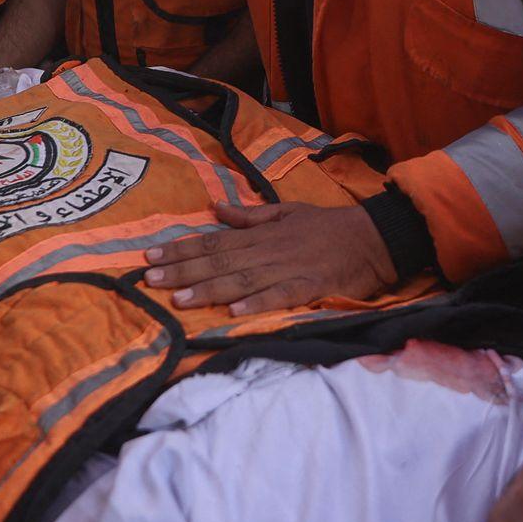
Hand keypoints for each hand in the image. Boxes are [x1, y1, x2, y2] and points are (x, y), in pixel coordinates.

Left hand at [144, 200, 394, 315]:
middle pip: (220, 262)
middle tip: (150, 279)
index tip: (151, 256)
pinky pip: (280, 296)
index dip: (181, 249)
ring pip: (242, 280)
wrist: (372, 238)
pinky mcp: (309, 287)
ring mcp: (288, 269)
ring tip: (179, 299)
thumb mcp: (286, 212)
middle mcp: (268, 250)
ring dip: (210, 290)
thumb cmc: (327, 227)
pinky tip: (235, 313)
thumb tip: (214, 208)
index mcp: (262, 234)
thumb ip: (249, 216)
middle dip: (183, 270)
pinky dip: (257, 304)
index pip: (214, 242)